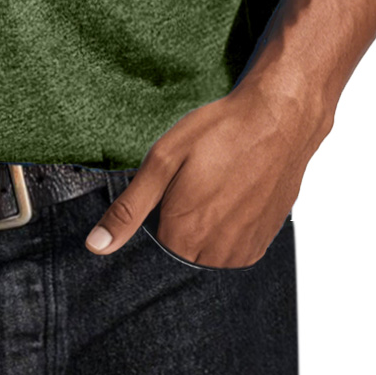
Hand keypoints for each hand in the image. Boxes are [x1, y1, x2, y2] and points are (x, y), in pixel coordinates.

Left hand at [84, 77, 331, 266]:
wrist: (279, 120)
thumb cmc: (220, 132)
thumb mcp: (163, 160)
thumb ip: (129, 208)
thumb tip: (96, 246)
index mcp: (183, 236)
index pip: (151, 241)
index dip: (157, 209)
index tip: (172, 184)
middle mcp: (215, 254)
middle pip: (179, 248)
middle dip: (180, 218)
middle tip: (196, 179)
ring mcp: (243, 251)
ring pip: (206, 249)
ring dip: (206, 224)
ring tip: (218, 183)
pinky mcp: (263, 243)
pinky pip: (232, 246)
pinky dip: (229, 225)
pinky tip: (235, 193)